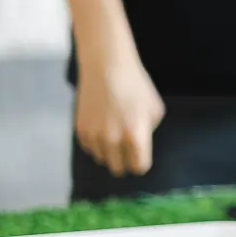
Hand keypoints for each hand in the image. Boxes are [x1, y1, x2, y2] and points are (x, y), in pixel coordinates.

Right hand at [75, 50, 165, 176]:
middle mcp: (113, 140)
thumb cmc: (136, 87)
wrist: (106, 68)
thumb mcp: (155, 110)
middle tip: (128, 148)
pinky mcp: (80, 131)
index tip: (140, 156)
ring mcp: (94, 136)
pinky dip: (96, 142)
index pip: (139, 167)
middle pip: (119, 168)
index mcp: (135, 136)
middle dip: (125, 161)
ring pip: (103, 159)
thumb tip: (139, 147)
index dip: (141, 163)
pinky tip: (102, 126)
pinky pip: (90, 148)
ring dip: (110, 151)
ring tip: (115, 132)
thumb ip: (148, 133)